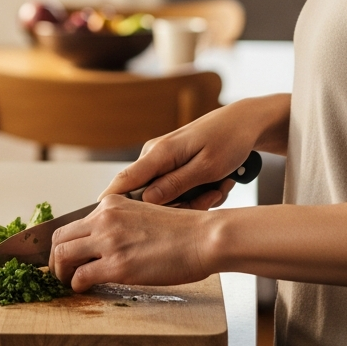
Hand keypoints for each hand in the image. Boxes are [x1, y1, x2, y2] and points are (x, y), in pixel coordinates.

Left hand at [50, 194, 212, 291]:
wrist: (203, 237)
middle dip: (55, 258)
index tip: (66, 257)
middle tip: (62, 273)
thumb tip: (106, 242)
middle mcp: (104, 218)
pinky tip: (86, 289)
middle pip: (60, 238)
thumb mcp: (143, 214)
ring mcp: (110, 241)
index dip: (65, 244)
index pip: (72, 223)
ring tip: (69, 283)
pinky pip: (81, 276)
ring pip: (63, 255)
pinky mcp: (118, 265)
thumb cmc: (182, 230)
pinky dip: (77, 285)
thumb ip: (121, 223)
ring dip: (60, 273)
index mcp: (111, 204)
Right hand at [100, 94, 289, 206]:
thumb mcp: (207, 167)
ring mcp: (163, 159)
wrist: (244, 123)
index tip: (102, 222)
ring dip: (196, 199)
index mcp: (159, 153)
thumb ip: (175, 184)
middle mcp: (155, 155)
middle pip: (150, 196)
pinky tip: (217, 184)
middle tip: (211, 197)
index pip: (124, 180)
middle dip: (181, 205)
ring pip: (168, 195)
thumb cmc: (228, 140)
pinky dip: (199, 192)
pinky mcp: (173, 164)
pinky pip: (178, 189)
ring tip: (219, 187)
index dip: (111, 202)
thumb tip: (146, 201)